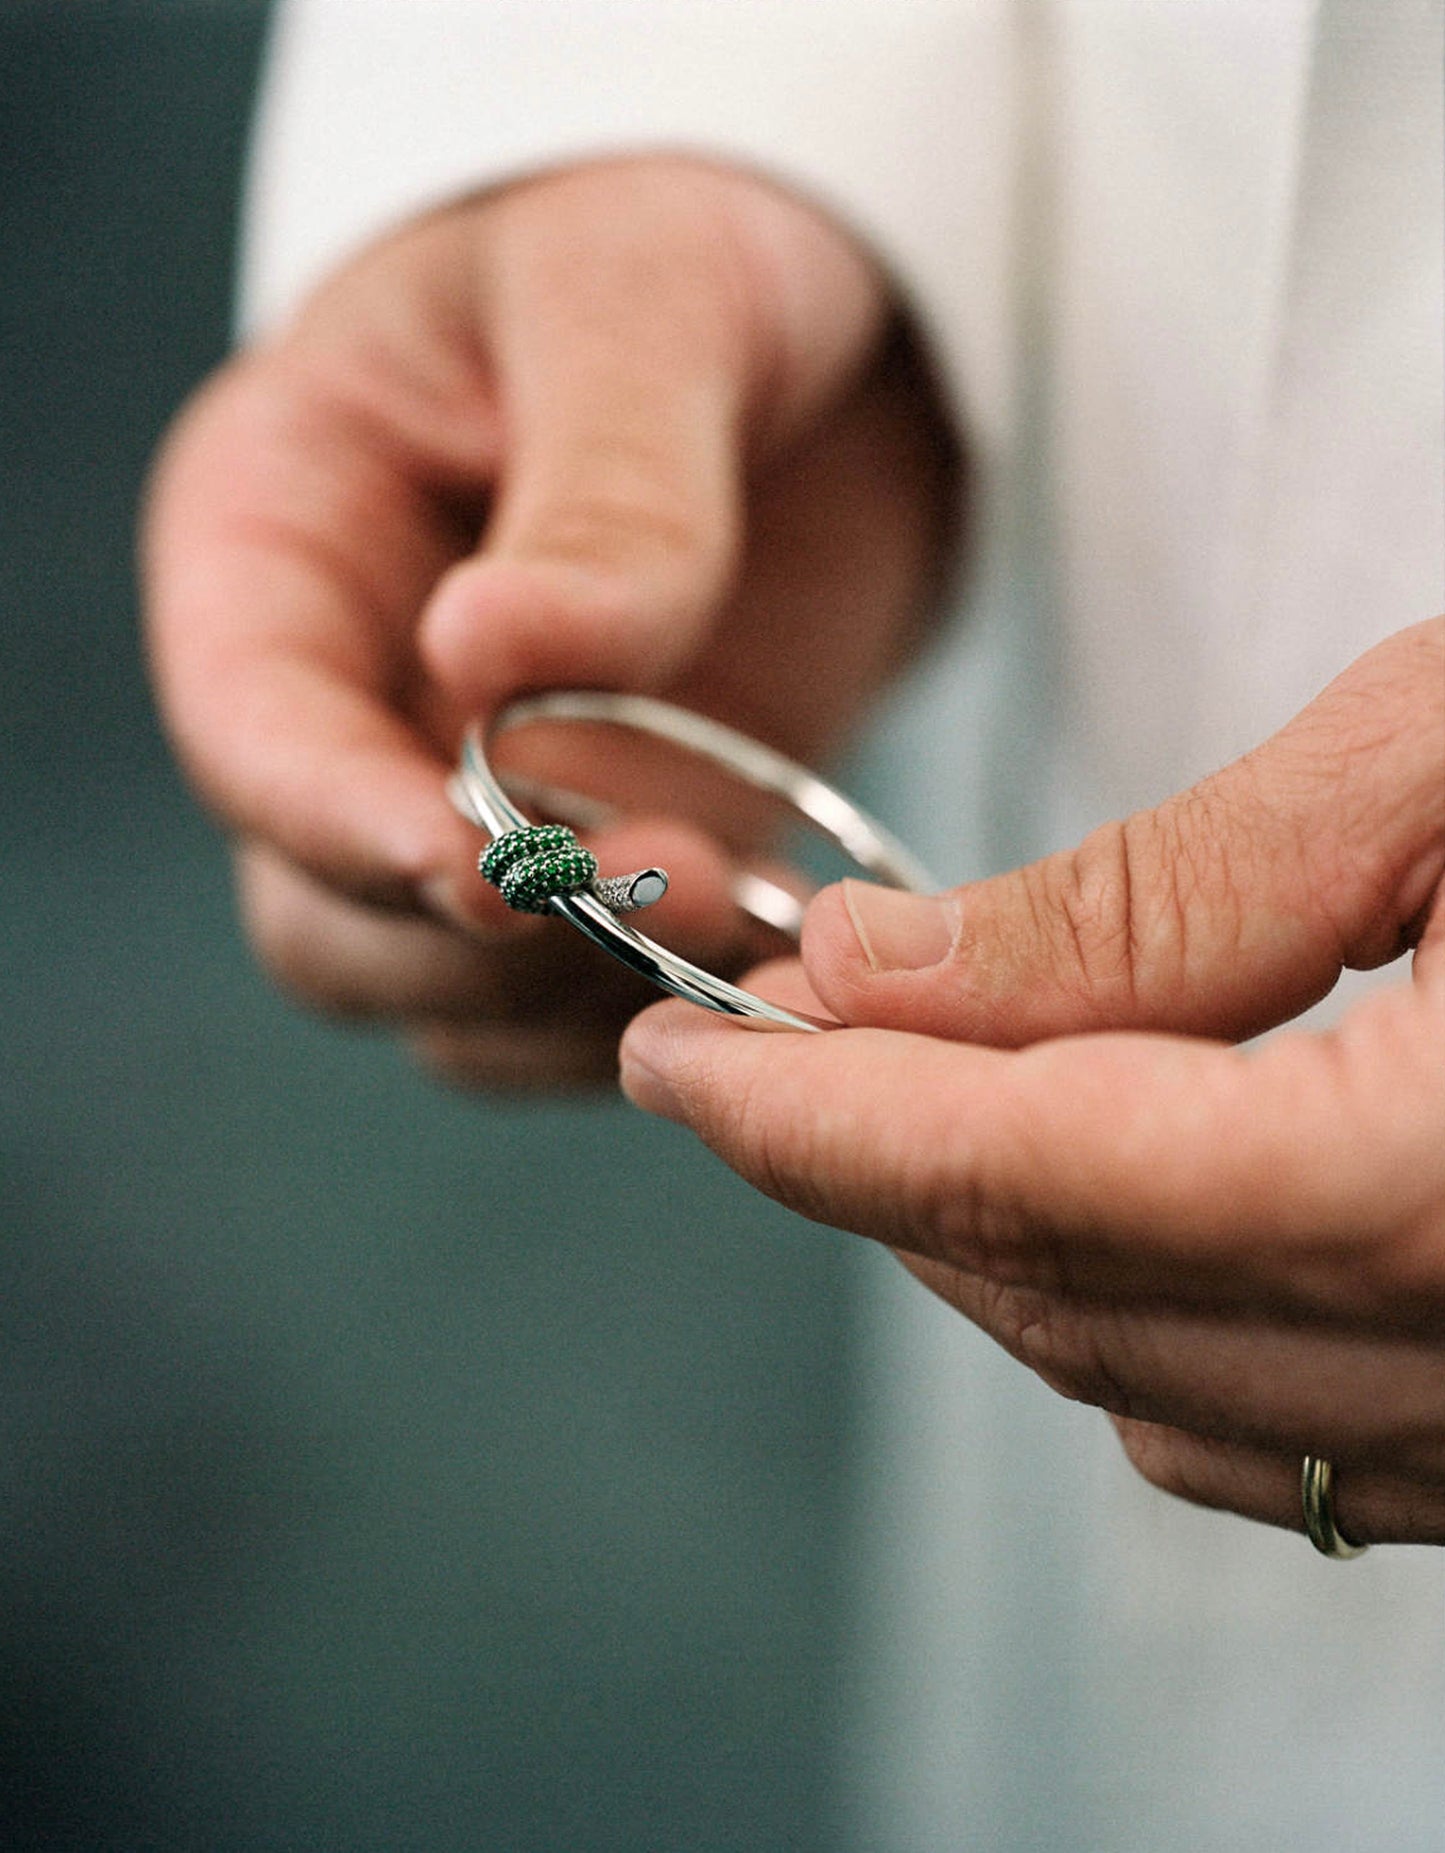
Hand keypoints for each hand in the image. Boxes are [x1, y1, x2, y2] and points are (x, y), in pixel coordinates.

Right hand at [144, 158, 958, 1085]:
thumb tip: (490, 657)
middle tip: (675, 884)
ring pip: (450, 993)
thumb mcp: (643, 306)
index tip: (478, 869)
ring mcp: (475, 797)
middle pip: (326, 915)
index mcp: (287, 536)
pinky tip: (771, 946)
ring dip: (583, 995)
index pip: (250, 726)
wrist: (820, 331)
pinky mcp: (597, 852)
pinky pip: (579, 1001)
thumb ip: (598, 489)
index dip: (336, 822)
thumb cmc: (686, 252)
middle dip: (481, 941)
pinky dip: (661, 1005)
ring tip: (746, 911)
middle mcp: (354, 698)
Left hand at [620, 620, 1444, 1544]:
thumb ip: (1165, 893)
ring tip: (901, 1101)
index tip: (672, 1057)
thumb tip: (888, 968)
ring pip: (1154, 1392)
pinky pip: (1287, 1447)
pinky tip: (1099, 1205)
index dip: (810, 1119)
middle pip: (1067, 1293)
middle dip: (873, 1172)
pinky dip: (1140, 1326)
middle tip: (759, 1047)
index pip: (1028, 1176)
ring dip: (991, 1247)